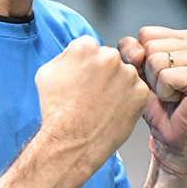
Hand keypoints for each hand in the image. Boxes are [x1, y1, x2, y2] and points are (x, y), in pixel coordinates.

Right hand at [34, 36, 150, 168]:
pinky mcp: (140, 92)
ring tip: (102, 105)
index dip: (86, 64)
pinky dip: (128, 100)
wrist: (72, 141)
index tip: (84, 77)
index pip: (91, 47)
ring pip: (125, 74)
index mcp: (85, 47)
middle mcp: (109, 56)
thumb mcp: (46, 73)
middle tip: (93, 93)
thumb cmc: (57, 111)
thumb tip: (73, 55)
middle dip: (104, 72)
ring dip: (117, 86)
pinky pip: (136, 91)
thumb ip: (64, 57)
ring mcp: (127, 74)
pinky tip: (113, 111)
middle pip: (110, 58)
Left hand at [118, 26, 186, 172]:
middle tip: (164, 89)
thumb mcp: (136, 71)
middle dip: (148, 72)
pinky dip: (164, 93)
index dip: (140, 59)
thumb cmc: (157, 104)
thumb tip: (139, 53)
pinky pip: (166, 77)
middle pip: (150, 46)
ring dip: (156, 84)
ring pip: (156, 60)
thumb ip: (130, 51)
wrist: (173, 137)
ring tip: (170, 94)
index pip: (145, 33)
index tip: (154, 77)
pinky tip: (176, 100)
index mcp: (184, 38)